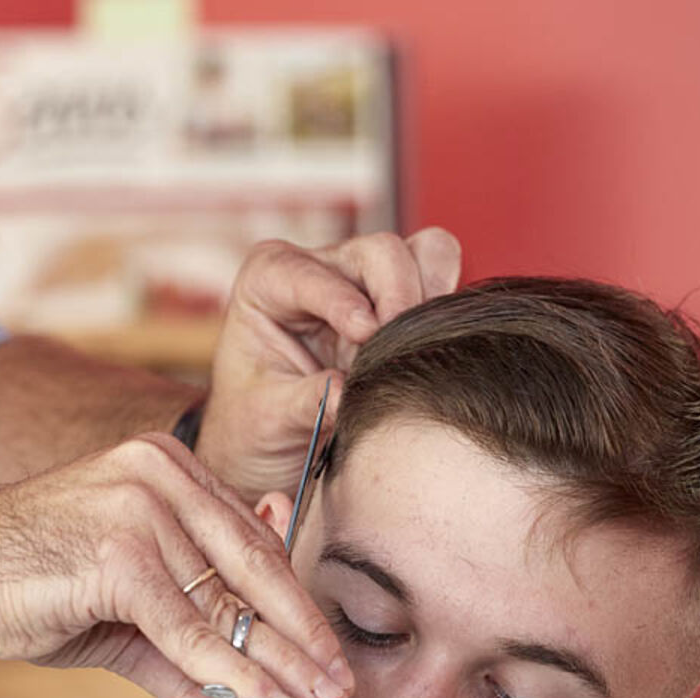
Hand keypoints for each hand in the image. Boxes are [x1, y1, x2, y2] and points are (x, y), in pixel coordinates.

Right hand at [0, 433, 352, 697]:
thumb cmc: (19, 590)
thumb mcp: (118, 620)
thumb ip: (182, 659)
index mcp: (165, 467)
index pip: (250, 539)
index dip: (294, 601)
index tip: (328, 653)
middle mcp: (160, 471)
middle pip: (255, 563)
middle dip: (303, 633)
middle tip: (344, 687)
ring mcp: (139, 506)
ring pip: (228, 598)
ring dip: (280, 660)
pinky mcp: (118, 550)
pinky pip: (187, 626)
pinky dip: (231, 671)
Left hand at [199, 227, 462, 497]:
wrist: (272, 445)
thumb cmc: (255, 424)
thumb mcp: (268, 419)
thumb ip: (307, 401)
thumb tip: (349, 394)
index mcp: (269, 280)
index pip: (311, 274)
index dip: (344, 300)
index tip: (366, 332)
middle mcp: (320, 267)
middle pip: (380, 251)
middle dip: (399, 293)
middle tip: (406, 345)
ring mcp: (365, 280)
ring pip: (424, 253)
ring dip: (430, 297)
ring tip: (421, 348)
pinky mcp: (400, 301)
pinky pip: (441, 282)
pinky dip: (445, 311)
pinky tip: (431, 351)